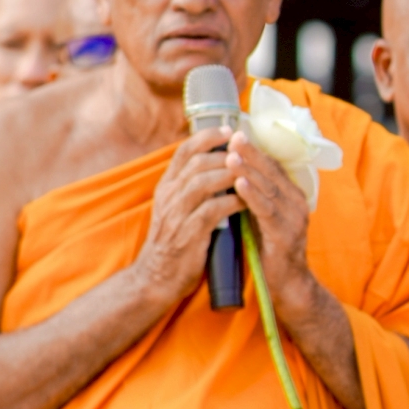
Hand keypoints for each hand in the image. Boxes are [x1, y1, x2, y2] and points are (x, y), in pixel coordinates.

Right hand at [131, 127, 243, 304]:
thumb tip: (222, 164)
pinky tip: (248, 201)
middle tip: (246, 150)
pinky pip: (212, 210)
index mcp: (167, 187)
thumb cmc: (176, 241)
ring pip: (202, 182)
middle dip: (224, 153)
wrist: (157, 278)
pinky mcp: (187, 234)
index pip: (183, 152)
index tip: (229, 129)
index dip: (206, 137)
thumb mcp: (179, 208)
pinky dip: (232, 202)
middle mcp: (168, 197)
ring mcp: (176, 215)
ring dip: (229, 174)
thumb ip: (194, 187)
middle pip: (195, 163)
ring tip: (251, 171)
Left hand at [226, 132, 326, 324]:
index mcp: (292, 198)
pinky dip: (252, 196)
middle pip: (273, 173)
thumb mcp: (263, 219)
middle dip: (252, 154)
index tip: (236, 134)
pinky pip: (267, 211)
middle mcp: (297, 204)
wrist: (288, 286)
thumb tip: (233, 175)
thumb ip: (255, 198)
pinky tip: (239, 184)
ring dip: (249, 170)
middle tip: (234, 136)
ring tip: (231, 155)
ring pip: (269, 189)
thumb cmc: (271, 252)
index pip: (274, 168)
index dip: (256, 151)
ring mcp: (294, 219)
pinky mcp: (285, 235)